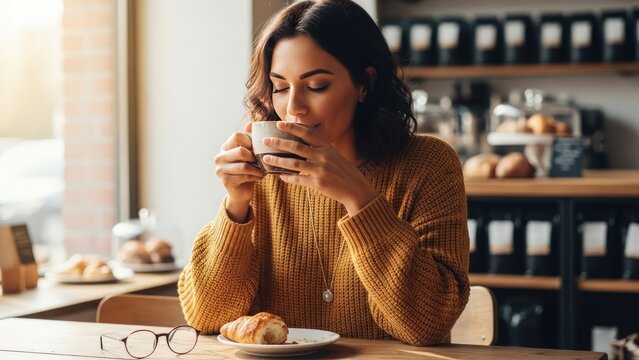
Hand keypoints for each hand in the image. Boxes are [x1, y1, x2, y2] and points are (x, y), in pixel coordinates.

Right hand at [214, 122, 264, 221]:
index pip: (237, 136)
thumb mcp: (249, 154)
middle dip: (255, 156)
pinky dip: (256, 176)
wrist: (242, 192)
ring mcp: (221, 170)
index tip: (259, 148)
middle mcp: (220, 157)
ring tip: (264, 170)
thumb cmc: (247, 170)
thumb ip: (250, 139)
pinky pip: (245, 176)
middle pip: (241, 151)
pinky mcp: (226, 181)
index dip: (251, 140)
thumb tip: (252, 123)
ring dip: (258, 168)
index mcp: (225, 147)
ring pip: (244, 166)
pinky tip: (260, 177)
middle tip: (263, 160)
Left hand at [260, 122, 378, 214]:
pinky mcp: (318, 183)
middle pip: (296, 146)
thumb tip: (304, 143)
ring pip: (294, 163)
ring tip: (266, 159)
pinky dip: (287, 177)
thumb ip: (320, 149)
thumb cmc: (344, 172)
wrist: (356, 189)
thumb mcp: (334, 156)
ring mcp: (320, 169)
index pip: (307, 133)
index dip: (292, 127)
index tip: (279, 123)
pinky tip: (280, 176)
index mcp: (326, 147)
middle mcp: (323, 156)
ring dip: (278, 160)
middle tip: (265, 140)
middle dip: (279, 142)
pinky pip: (298, 179)